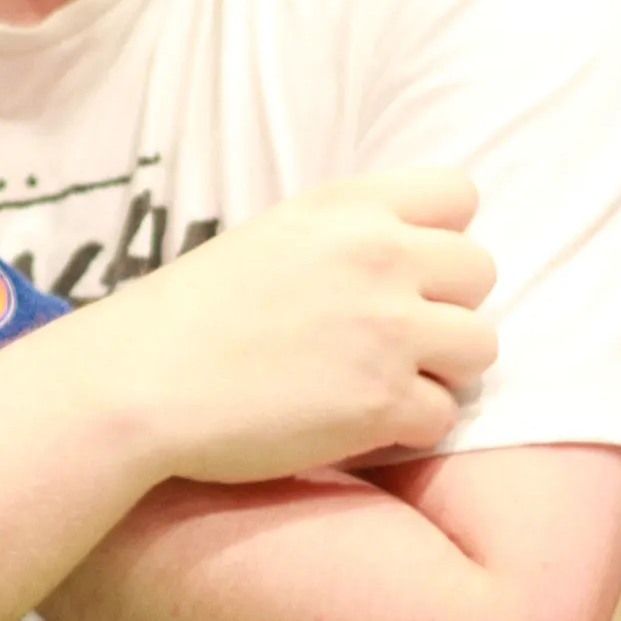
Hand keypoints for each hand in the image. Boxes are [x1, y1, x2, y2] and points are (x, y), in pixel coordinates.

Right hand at [87, 169, 496, 484]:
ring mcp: (390, 331)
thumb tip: (412, 256)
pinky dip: (407, 425)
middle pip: (480, 271)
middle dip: (445, 305)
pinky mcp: (385, 404)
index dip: (439, 236)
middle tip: (390, 334)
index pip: (459, 194)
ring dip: (440, 368)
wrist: (140, 382)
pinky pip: (443, 414)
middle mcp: (382, 257)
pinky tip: (355, 420)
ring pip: (480, 346)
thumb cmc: (191, 314)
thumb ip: (347, 236)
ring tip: (381, 380)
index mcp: (349, 207)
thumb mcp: (273, 237)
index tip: (403, 270)